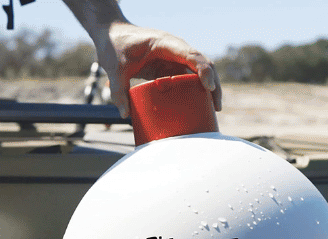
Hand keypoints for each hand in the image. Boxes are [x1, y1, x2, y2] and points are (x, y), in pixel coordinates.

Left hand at [100, 21, 221, 117]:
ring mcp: (172, 57)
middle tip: (216, 106)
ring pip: (197, 71)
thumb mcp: (113, 69)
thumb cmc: (114, 45)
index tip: (208, 87)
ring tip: (213, 109)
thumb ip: (118, 92)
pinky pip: (185, 76)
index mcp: (164, 43)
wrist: (111, 34)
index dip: (203, 70)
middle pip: (202, 64)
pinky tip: (198, 103)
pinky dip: (194, 88)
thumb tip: (126, 115)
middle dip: (213, 84)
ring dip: (207, 87)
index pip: (191, 55)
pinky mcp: (167, 65)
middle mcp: (174, 48)